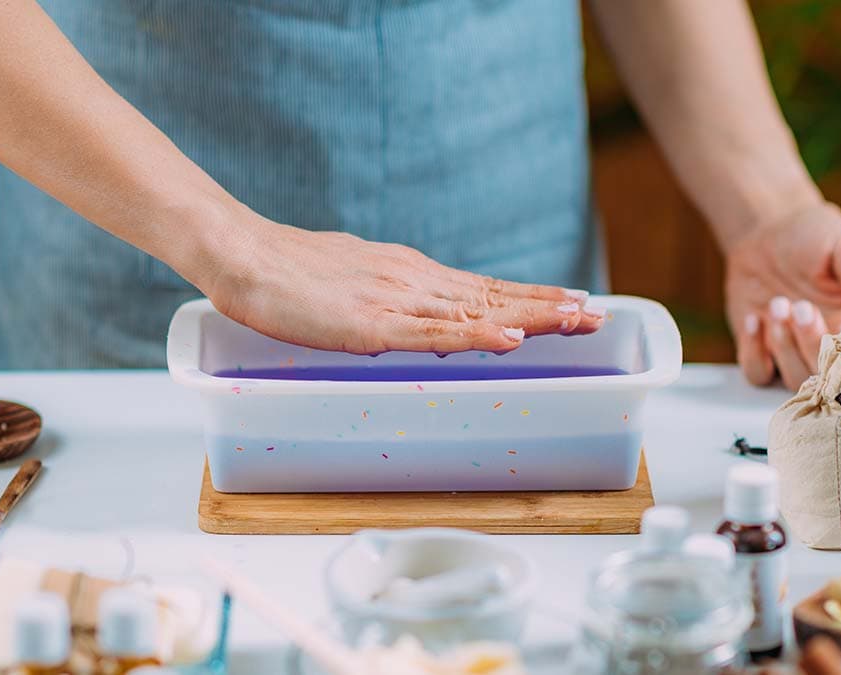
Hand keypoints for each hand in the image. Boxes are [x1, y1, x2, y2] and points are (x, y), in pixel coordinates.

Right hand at [188, 214, 602, 354]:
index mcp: (410, 274)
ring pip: (476, 312)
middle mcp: (414, 281)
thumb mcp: (351, 281)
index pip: (483, 288)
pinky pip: (433, 334)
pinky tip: (509, 340)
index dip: (530, 297)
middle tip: (597, 315)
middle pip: (493, 297)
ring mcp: (396, 301)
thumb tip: (409, 314)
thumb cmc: (287, 272)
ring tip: (576, 321)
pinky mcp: (371, 324)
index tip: (572, 303)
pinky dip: (477, 337)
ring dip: (531, 317)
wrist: (243, 256)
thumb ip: (385, 298)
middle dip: (548, 307)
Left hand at [725, 201, 840, 389]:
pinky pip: (759, 373)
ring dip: (784, 346)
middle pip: (833, 377)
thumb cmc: (817, 236)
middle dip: (814, 344)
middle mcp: (834, 347)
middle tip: (801, 306)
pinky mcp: (764, 350)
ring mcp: (798, 352)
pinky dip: (754, 351)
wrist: (767, 232)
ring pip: (795, 380)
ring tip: (777, 304)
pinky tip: (754, 317)